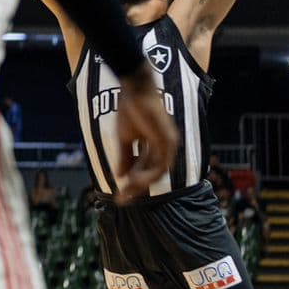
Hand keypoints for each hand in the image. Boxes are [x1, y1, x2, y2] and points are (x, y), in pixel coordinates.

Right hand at [112, 65, 176, 203]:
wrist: (135, 88)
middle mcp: (165, 147)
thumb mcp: (124, 137)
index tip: (119, 195)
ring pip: (157, 172)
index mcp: (155, 145)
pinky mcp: (168, 140)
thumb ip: (124, 157)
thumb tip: (119, 176)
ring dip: (141, 183)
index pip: (145, 169)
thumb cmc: (130, 108)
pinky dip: (147, 174)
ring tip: (125, 190)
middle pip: (152, 174)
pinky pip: (160, 164)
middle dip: (137, 188)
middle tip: (121, 200)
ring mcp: (169, 144)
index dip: (133, 183)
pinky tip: (133, 179)